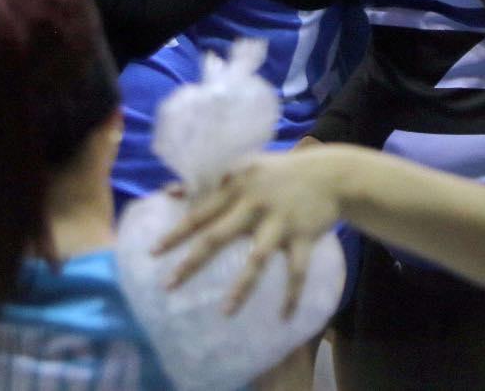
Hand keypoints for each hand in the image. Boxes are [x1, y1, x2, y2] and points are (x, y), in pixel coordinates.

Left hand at [156, 149, 341, 318]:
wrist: (331, 174)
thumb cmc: (279, 173)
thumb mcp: (245, 169)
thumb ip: (210, 183)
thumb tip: (170, 192)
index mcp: (236, 185)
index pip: (199, 212)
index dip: (176, 233)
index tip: (153, 253)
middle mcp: (255, 202)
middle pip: (217, 236)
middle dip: (192, 263)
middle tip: (169, 286)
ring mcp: (280, 220)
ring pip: (257, 259)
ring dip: (242, 287)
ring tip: (226, 312)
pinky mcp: (304, 236)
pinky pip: (297, 271)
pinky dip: (291, 295)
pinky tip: (284, 317)